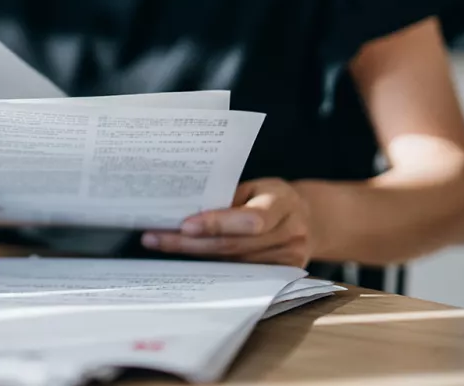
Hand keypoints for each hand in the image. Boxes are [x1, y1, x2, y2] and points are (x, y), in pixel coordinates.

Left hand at [141, 179, 315, 266]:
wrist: (308, 219)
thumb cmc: (271, 198)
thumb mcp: (255, 187)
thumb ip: (226, 197)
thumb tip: (183, 207)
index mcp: (283, 203)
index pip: (250, 219)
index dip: (217, 223)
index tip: (185, 225)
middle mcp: (290, 234)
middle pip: (234, 246)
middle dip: (190, 244)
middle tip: (155, 239)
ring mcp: (289, 259)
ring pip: (232, 263)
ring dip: (193, 257)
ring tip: (161, 246)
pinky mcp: (282, 276)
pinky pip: (240, 275)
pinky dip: (210, 268)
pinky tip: (185, 262)